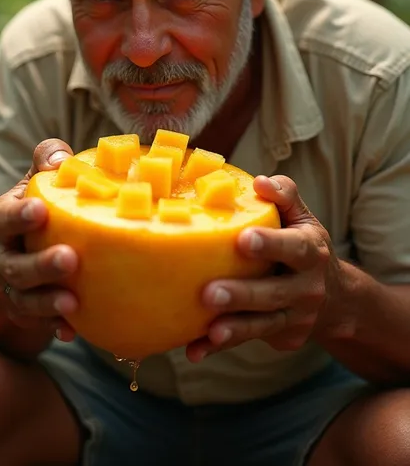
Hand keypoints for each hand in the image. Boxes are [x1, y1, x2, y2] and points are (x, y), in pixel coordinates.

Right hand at [0, 139, 78, 341]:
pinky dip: (53, 326)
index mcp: (4, 220)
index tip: (40, 210)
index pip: (3, 216)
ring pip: (22, 297)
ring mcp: (10, 286)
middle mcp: (1, 255)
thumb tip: (60, 157)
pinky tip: (72, 329)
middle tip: (70, 259)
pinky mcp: (23, 310)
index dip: (18, 215)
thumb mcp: (40, 181)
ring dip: (46, 301)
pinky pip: (35, 322)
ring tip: (72, 302)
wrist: (26, 251)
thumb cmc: (43, 208)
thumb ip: (48, 161)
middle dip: (40, 264)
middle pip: (14, 264)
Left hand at [186, 175, 344, 361]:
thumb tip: (260, 181)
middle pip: (273, 293)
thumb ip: (286, 196)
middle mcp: (306, 288)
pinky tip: (195, 351)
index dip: (270, 245)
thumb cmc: (304, 247)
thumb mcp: (303, 219)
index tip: (243, 240)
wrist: (337, 299)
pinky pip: (247, 340)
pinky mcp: (281, 337)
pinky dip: (219, 348)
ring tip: (209, 330)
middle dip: (242, 295)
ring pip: (262, 324)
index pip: (293, 248)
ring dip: (233, 329)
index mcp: (310, 253)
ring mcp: (295, 317)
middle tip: (209, 293)